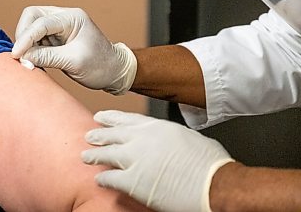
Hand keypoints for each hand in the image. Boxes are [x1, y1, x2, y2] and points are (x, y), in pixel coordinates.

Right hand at [12, 6, 136, 94]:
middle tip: (21, 56)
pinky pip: (35, 38)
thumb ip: (47, 57)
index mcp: (73, 18)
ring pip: (31, 27)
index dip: (26, 38)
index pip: (42, 22)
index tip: (17, 55)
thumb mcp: (74, 62)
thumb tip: (23, 57)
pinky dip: (30, 49)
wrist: (114, 72)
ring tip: (29, 61)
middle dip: (23, 35)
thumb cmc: (101, 65)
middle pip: (32, 16)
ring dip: (26, 43)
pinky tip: (33, 61)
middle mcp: (64, 18)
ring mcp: (59, 27)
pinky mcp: (55, 38)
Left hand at [81, 110, 234, 211]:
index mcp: (156, 127)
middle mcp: (142, 140)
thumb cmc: (209, 162)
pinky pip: (111, 178)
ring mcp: (135, 159)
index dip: (111, 118)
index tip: (100, 117)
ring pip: (107, 154)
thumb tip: (168, 140)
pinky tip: (98, 179)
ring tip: (86, 156)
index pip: (126, 119)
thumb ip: (170, 135)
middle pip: (113, 134)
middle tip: (89, 135)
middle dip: (99, 135)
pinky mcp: (133, 181)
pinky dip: (103, 178)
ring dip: (95, 155)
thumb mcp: (188, 136)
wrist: (214, 183)